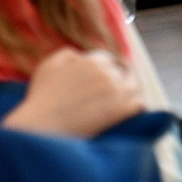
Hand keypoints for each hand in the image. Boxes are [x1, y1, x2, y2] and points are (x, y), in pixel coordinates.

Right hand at [2, 48, 143, 137]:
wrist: (41, 128)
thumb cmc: (41, 98)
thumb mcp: (49, 64)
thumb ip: (69, 54)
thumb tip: (83, 56)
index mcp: (92, 61)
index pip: (108, 60)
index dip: (104, 70)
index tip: (101, 81)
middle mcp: (108, 73)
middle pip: (122, 72)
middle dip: (117, 80)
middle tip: (111, 94)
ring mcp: (116, 92)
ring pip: (135, 86)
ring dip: (130, 92)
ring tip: (124, 102)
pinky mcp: (121, 111)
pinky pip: (139, 104)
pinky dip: (136, 107)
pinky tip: (129, 113)